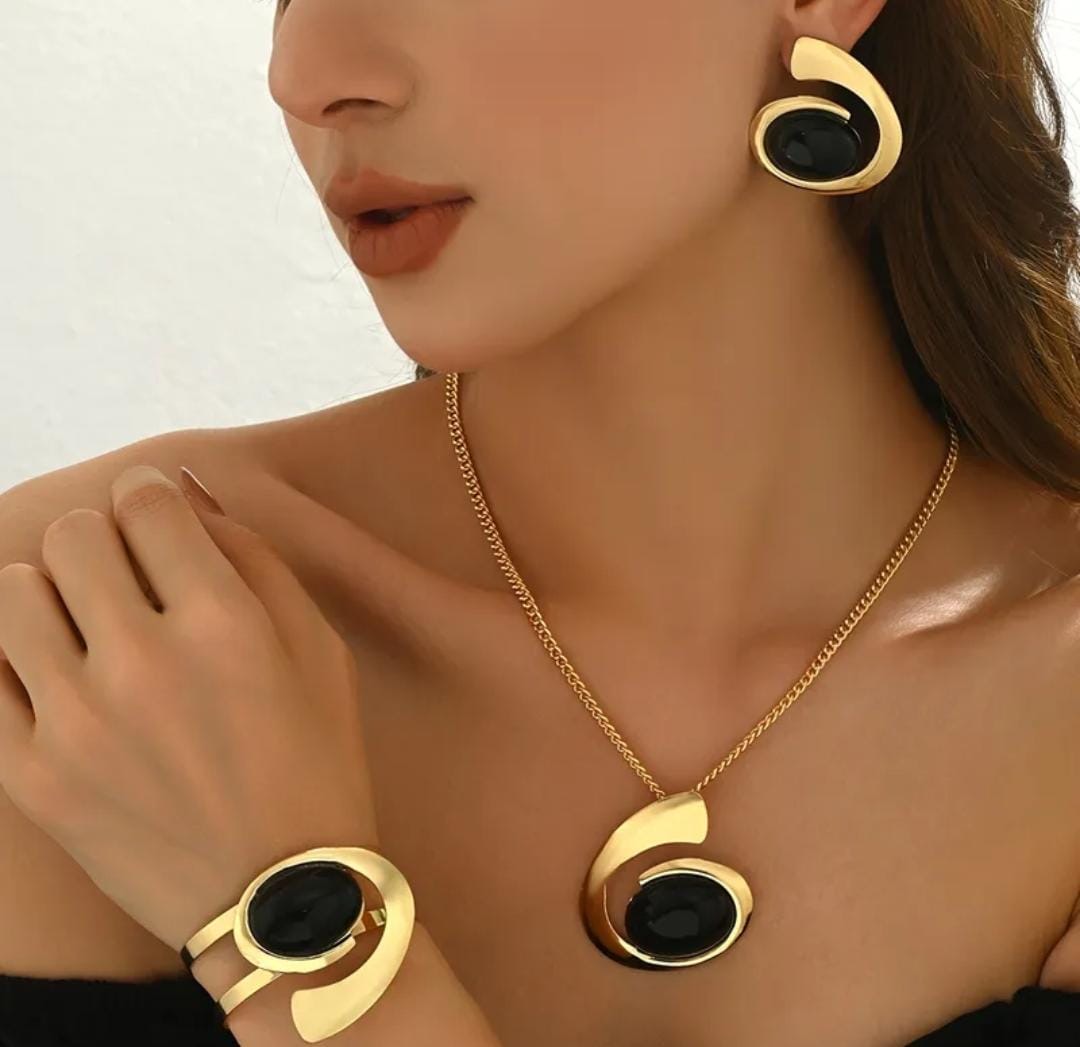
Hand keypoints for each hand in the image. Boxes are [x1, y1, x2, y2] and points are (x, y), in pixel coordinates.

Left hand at [0, 464, 378, 953]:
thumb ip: (255, 559)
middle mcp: (145, 662)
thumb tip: (184, 493)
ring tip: (84, 625)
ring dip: (51, 592)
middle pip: (73, 535)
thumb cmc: (315, 764)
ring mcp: (78, 723)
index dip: (148, 493)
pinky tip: (56, 674)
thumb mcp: (319, 651)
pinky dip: (16, 658)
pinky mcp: (32, 777)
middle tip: (125, 573)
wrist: (278, 899)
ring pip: (13, 593)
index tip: (151, 511)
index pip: (147, 504)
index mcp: (225, 624)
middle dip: (101, 538)